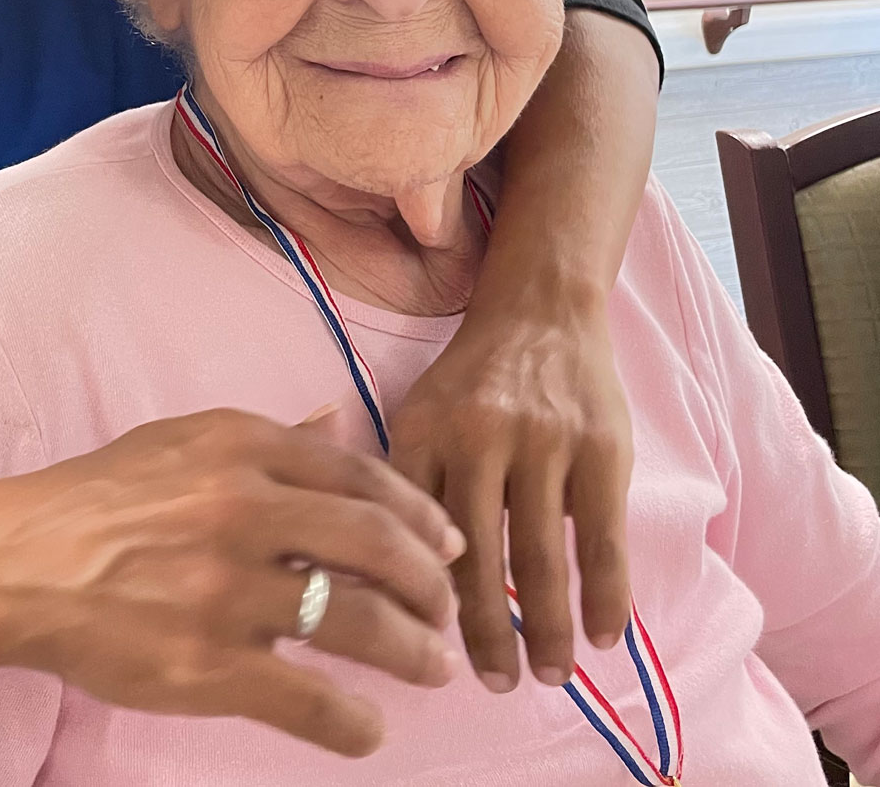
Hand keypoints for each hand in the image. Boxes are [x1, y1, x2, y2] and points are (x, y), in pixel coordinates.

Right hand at [0, 408, 465, 756]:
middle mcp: (243, 509)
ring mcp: (227, 589)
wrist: (21, 563)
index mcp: (242, 447)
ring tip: (431, 667)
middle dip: (433, 585)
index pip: (365, 476)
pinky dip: (355, 723)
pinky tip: (367, 729)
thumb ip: (271, 436)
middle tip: (446, 613)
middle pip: (379, 546)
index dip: (421, 516)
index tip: (448, 547)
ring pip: (361, 623)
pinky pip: (311, 700)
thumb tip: (338, 414)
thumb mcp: (184, 441)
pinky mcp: (207, 664)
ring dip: (415, 653)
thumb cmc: (103, 496)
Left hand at [387, 291, 632, 692]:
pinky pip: (602, 538)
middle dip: (483, 632)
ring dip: (545, 628)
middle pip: (476, 557)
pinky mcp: (600, 448)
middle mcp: (478, 437)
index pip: (409, 531)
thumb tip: (388, 575)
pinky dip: (604, 596)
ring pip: (540, 557)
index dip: (414, 598)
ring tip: (546, 675)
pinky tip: (602, 636)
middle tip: (494, 684)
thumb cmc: (472, 378)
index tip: (418, 650)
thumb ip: (405, 481)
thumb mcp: (418, 412)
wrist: (540, 307)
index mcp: (421, 431)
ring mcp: (543, 442)